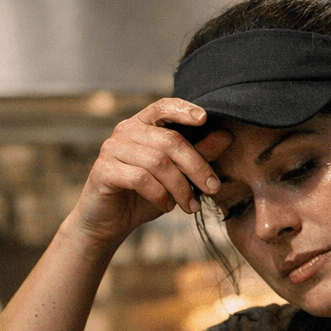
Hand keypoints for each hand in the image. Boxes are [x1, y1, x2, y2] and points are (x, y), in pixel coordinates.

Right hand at [68, 97, 232, 246]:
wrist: (107, 223)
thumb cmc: (142, 196)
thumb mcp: (177, 175)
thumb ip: (198, 154)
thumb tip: (227, 135)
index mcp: (142, 124)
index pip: (163, 106)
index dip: (184, 110)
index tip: (204, 119)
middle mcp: (124, 131)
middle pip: (169, 140)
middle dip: (196, 166)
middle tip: (213, 188)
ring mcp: (111, 149)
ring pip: (157, 162)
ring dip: (180, 187)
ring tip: (190, 206)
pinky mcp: (103, 170)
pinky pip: (140, 178)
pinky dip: (159, 195)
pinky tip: (166, 207)